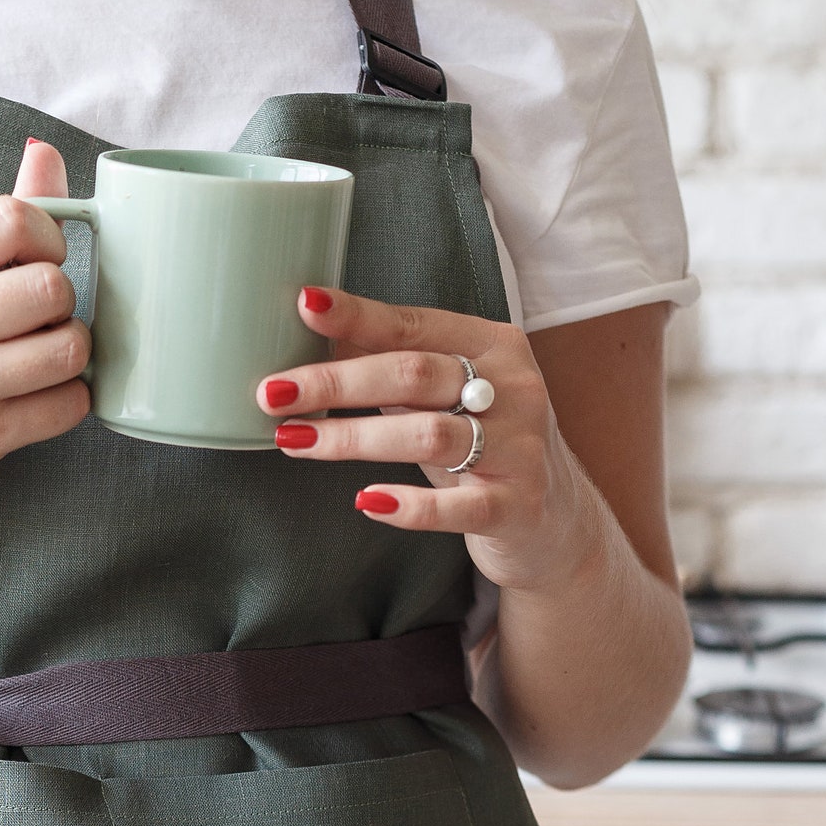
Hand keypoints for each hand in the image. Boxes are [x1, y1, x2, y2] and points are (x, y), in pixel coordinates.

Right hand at [0, 138, 89, 516]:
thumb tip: (45, 155)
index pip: (12, 219)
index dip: (47, 236)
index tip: (37, 258)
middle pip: (51, 287)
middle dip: (60, 300)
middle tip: (36, 316)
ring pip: (70, 348)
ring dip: (70, 350)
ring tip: (39, 354)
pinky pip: (69, 404)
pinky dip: (67, 398)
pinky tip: (38, 394)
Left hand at [256, 287, 604, 595]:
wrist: (553, 518)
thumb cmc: (479, 443)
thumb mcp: (444, 396)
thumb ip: (391, 365)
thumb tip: (309, 333)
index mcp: (493, 346)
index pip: (414, 324)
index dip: (356, 316)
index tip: (302, 306)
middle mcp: (514, 388)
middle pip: (414, 374)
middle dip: (336, 382)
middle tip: (273, 392)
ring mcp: (519, 448)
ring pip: (427, 435)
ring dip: (352, 438)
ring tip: (293, 441)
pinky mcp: (517, 506)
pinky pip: (456, 506)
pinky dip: (409, 506)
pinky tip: (366, 500)